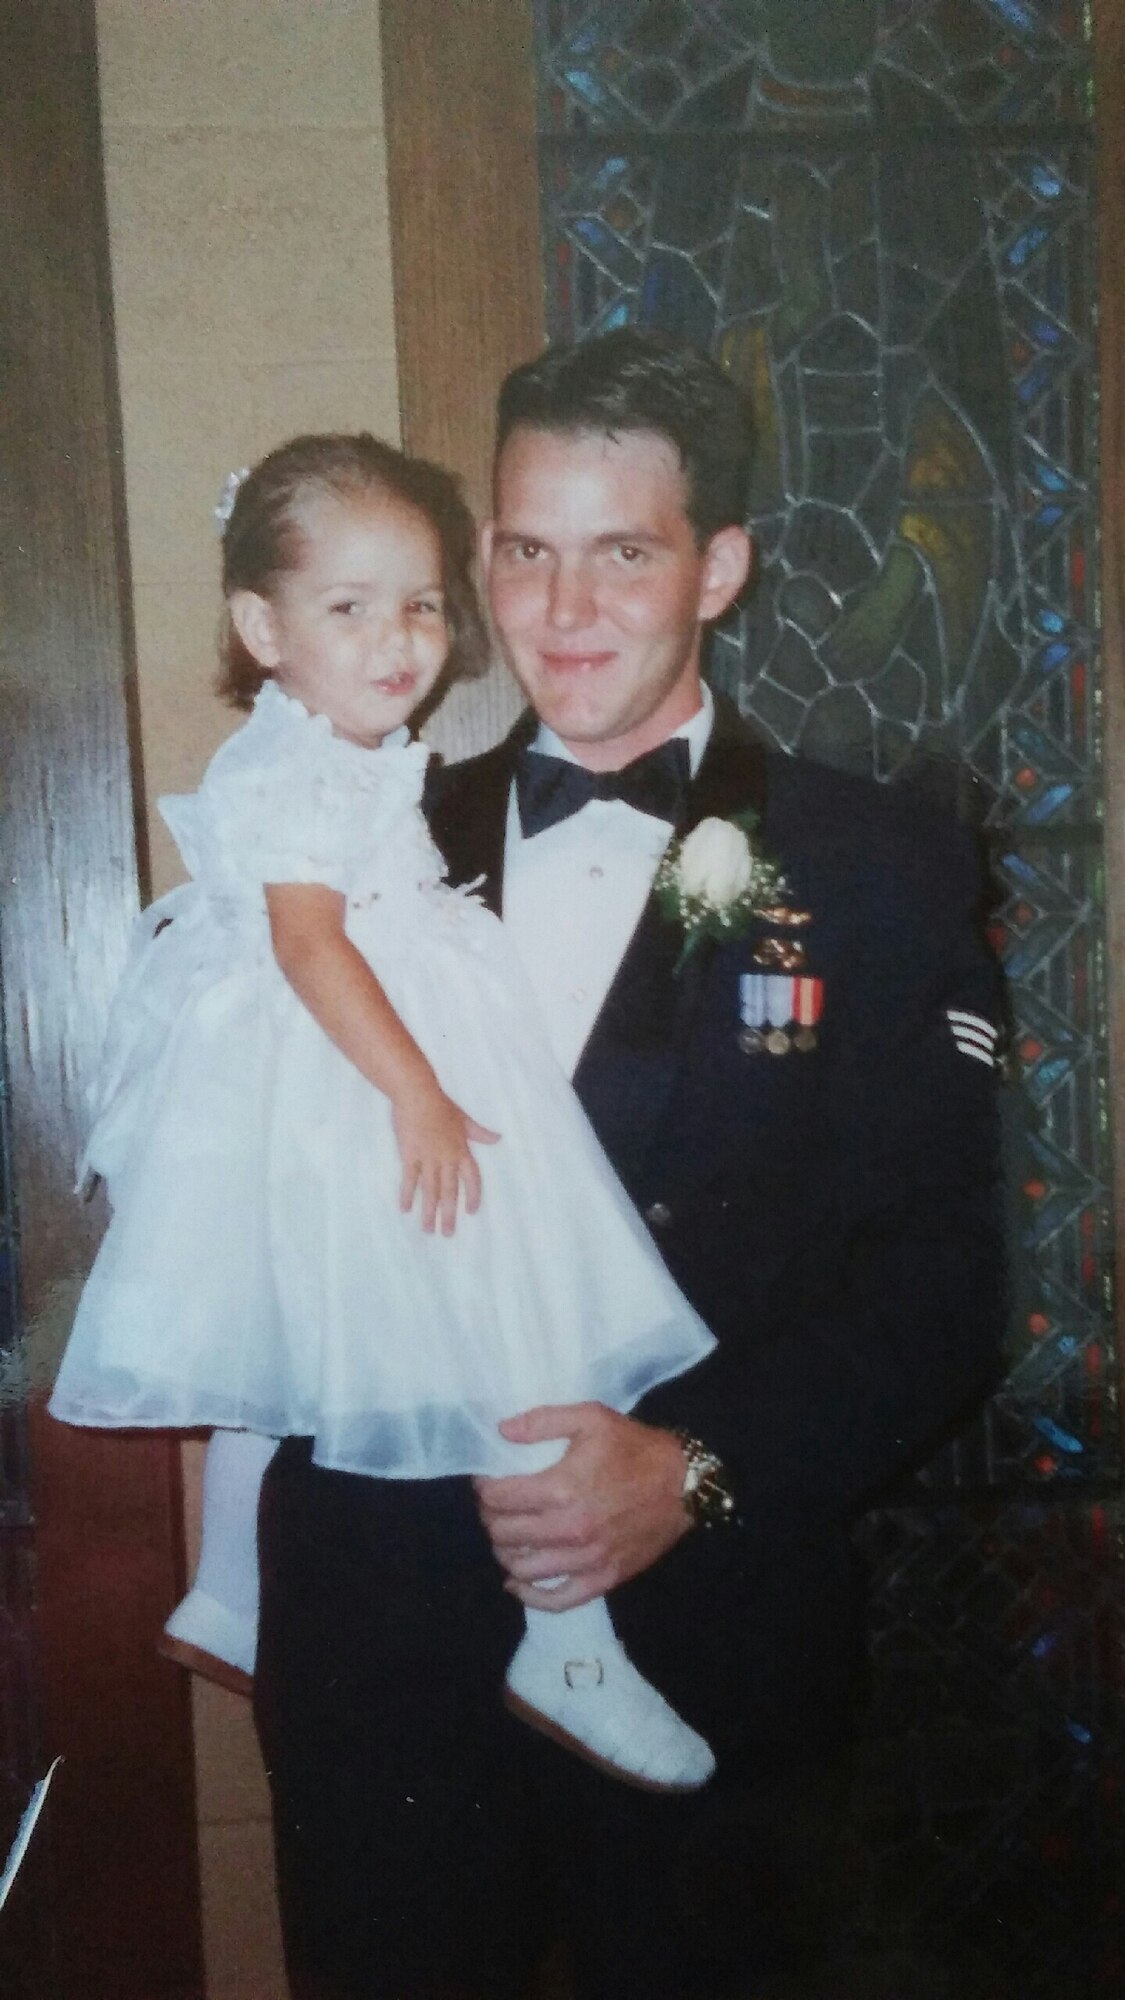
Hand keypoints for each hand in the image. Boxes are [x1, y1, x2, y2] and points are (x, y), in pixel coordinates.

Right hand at [391, 1079, 498, 1234]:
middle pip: (450, 1191)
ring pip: (430, 1190)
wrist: (418, 1095)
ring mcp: (428, 1159)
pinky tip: (405, 1209)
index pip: (472, 1179)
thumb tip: (498, 1138)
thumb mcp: (464, 1119)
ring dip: (429, 1211)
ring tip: (428, 1230)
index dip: (473, 1196)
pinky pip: (410, 1180)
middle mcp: (447, 1158)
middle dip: (449, 1214)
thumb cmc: (440, 1105)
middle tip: (447, 1233)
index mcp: (461, 1150)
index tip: (471, 1211)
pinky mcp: (410, 1156)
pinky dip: (408, 1195)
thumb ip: (479, 1133)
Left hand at [474, 1403, 689, 1609]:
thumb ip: (542, 1421)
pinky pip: (557, 1600)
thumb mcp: (591, 1418)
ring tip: (507, 1537)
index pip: (499, 1499)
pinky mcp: (603, 1578)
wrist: (683, 1483)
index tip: (487, 1483)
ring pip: (523, 1568)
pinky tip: (517, 1582)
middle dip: (491, 1519)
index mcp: (562, 1488)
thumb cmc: (634, 1448)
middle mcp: (570, 1528)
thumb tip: (502, 1431)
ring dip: (505, 1553)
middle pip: (505, 1534)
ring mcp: (586, 1559)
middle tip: (496, 1508)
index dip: (485, 1490)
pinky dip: (531, 1595)